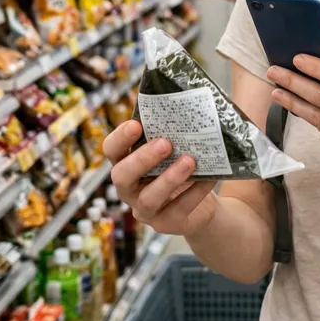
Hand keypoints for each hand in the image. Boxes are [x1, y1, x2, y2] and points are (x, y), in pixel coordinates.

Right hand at [103, 120, 217, 235]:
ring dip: (169, 178)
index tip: (136, 124)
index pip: (110, 150)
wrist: (202, 201)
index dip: (119, 138)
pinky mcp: (166, 224)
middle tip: (165, 143)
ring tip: (189, 160)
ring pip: (149, 197)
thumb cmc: (181, 165)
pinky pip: (178, 210)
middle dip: (142, 159)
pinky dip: (194, 193)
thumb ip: (171, 129)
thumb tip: (185, 96)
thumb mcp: (174, 147)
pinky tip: (209, 178)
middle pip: (121, 176)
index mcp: (126, 162)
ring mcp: (145, 209)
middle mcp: (129, 187)